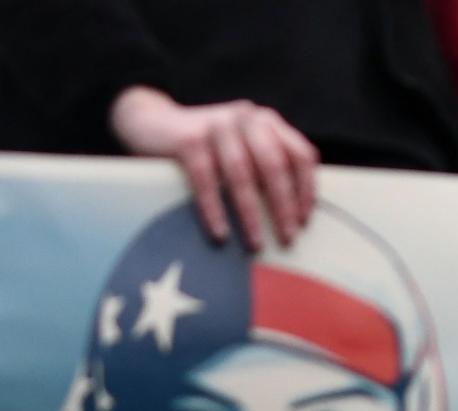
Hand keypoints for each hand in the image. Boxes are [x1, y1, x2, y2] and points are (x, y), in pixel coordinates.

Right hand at [109, 87, 319, 248]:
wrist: (151, 123)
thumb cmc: (203, 148)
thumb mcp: (238, 148)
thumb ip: (261, 166)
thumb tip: (287, 215)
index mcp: (266, 122)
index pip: (300, 154)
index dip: (306, 188)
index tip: (304, 220)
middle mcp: (246, 119)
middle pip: (274, 164)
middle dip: (283, 206)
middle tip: (287, 238)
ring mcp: (217, 126)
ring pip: (241, 174)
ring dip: (250, 214)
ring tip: (255, 244)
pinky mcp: (189, 139)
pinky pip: (205, 179)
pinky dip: (214, 209)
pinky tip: (220, 234)